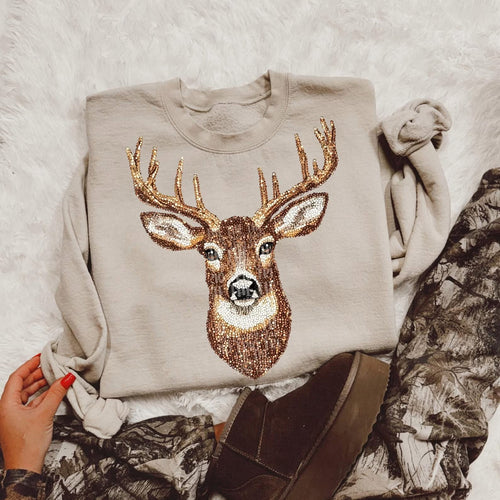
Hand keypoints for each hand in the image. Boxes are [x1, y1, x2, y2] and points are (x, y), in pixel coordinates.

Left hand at [0, 354, 74, 473]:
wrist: (25, 467)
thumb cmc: (27, 445)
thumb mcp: (44, 414)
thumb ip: (56, 393)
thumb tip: (66, 378)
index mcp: (6, 405)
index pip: (16, 378)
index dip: (29, 366)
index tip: (40, 358)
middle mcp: (7, 409)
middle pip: (21, 385)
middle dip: (36, 375)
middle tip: (50, 366)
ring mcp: (14, 416)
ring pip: (27, 395)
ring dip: (40, 386)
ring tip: (54, 378)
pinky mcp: (22, 423)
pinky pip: (31, 404)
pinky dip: (42, 397)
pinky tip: (52, 394)